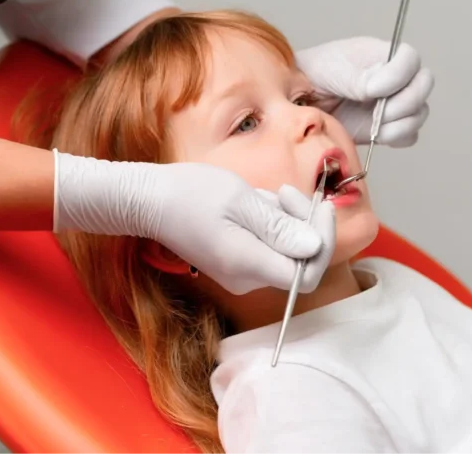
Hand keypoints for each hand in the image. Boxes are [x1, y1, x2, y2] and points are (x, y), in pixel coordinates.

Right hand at [54, 153, 335, 294]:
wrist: (148, 201)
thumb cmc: (189, 194)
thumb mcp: (240, 200)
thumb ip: (279, 227)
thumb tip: (314, 247)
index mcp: (248, 265)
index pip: (306, 275)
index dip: (323, 243)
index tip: (323, 208)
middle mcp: (246, 279)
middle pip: (299, 261)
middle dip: (304, 223)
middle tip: (289, 192)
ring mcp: (241, 274)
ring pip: (285, 251)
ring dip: (286, 219)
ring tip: (263, 195)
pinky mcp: (237, 263)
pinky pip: (269, 248)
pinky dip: (271, 224)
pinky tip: (255, 203)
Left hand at [296, 36, 433, 147]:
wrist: (300, 100)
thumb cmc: (315, 75)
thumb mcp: (334, 69)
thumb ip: (359, 78)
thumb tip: (379, 90)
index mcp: (384, 55)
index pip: (410, 59)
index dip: (399, 75)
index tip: (372, 89)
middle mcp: (395, 78)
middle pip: (423, 86)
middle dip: (404, 102)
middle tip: (378, 112)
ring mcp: (394, 103)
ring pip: (418, 114)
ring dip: (399, 123)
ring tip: (373, 125)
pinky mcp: (388, 128)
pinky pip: (408, 136)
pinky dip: (395, 137)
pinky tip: (374, 134)